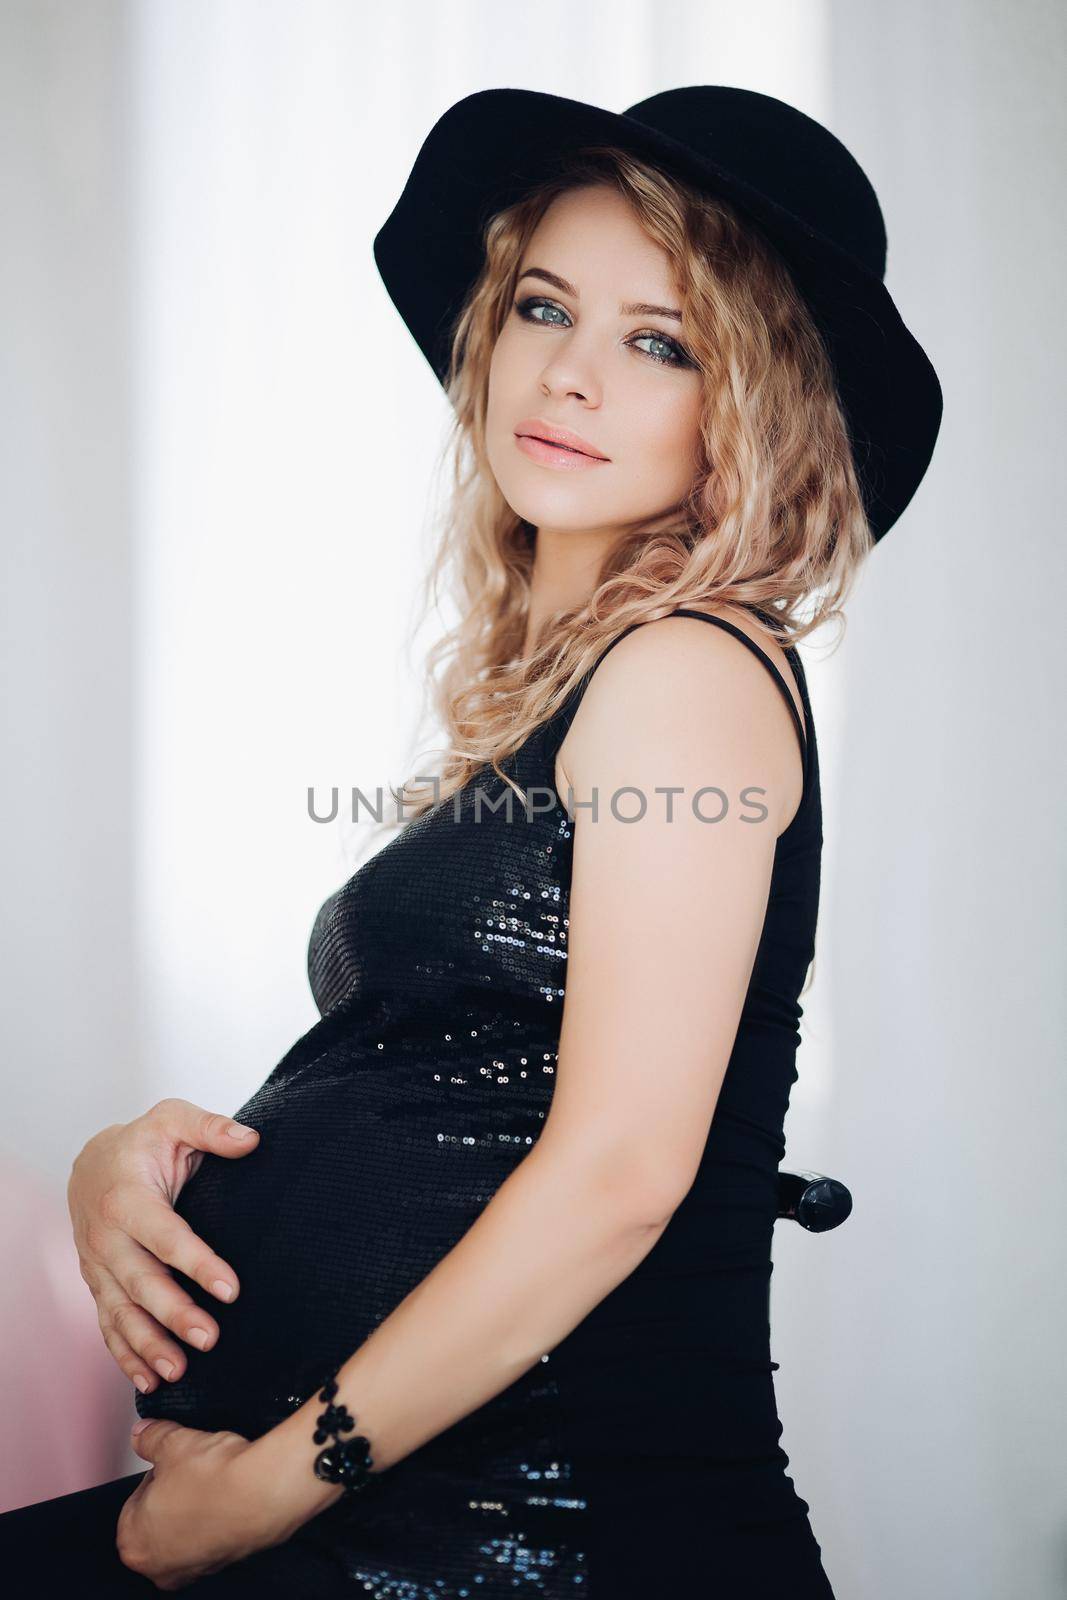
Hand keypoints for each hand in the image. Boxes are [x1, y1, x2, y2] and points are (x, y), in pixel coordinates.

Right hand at [67, 1099, 260, 1393]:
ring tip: (178, 1369)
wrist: (91, 1164)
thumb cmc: (140, 1144)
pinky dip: (125, 1354)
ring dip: (148, 1343)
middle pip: (141, 1283)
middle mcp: (106, 1238)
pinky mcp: (99, 1285)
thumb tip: (251, 1139)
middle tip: (209, 1338)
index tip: (231, 1289)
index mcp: (126, 1199)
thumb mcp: (172, 1121)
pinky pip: (109, 1324)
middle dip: (174, 1314)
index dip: (197, 1264)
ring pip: (122, 1311)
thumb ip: (210, 1128)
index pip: (165, 1236)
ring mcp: (99, 1267)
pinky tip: (148, 1380)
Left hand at [116, 1418, 285, 1590]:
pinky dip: (220, 1512)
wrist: (264, 1492)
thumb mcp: (172, 1444)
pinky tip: (231, 1488)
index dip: (155, 1471)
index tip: (169, 1458)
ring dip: (199, 1501)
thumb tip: (143, 1434)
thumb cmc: (214, 1481)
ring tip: (214, 1473)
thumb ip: (150, 1438)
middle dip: (175, 1490)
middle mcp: (162, 1566)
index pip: (135, 1500)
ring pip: (189, 1526)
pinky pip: (216, 1531)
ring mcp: (197, 1568)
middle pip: (161, 1518)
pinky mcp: (227, 1561)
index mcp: (133, 1543)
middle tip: (190, 1465)